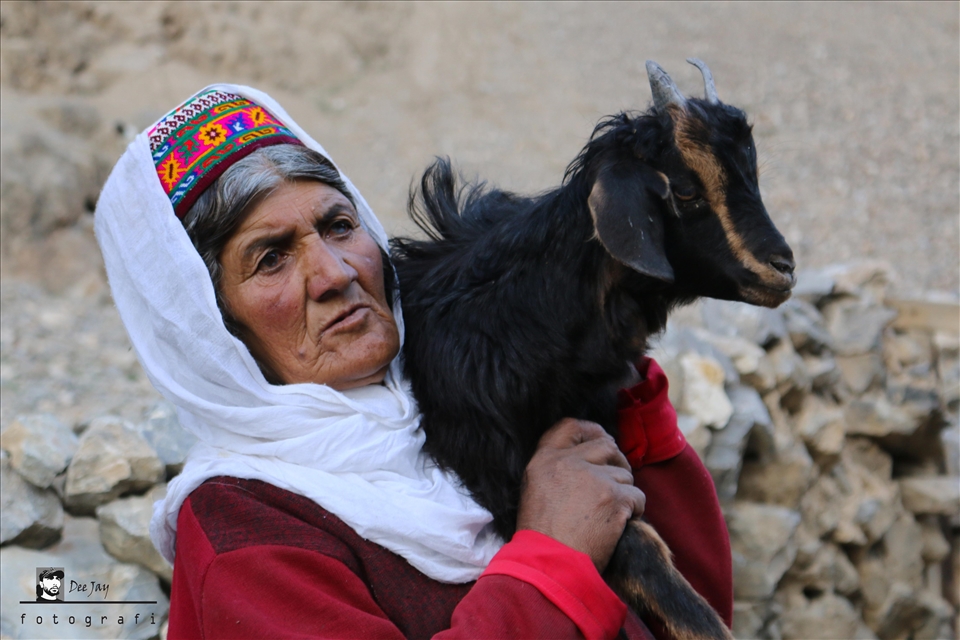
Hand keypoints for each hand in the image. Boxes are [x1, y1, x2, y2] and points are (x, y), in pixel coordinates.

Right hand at [516, 418, 644, 572]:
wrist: (551, 566)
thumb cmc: (542, 537)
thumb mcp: (535, 491)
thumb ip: (556, 469)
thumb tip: (587, 457)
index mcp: (544, 460)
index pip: (571, 426)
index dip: (591, 431)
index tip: (601, 442)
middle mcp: (567, 462)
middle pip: (606, 445)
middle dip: (617, 462)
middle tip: (616, 484)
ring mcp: (593, 478)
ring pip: (625, 474)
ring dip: (624, 493)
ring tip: (609, 515)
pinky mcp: (614, 497)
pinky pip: (638, 496)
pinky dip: (634, 511)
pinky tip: (620, 524)